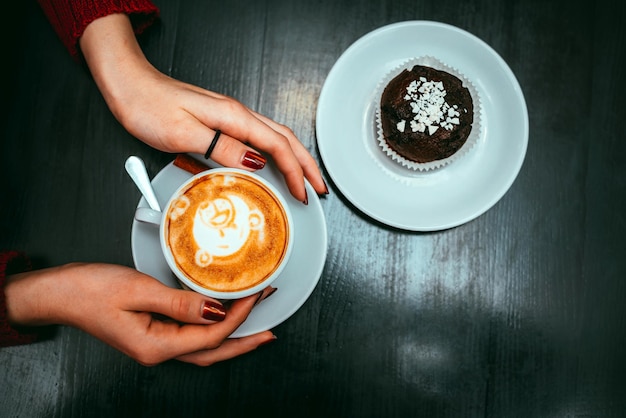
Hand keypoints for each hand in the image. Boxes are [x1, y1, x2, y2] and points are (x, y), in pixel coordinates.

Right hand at [4, 263, 275, 365]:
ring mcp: (154, 345)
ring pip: (203, 348)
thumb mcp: (138, 290)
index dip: (237, 316)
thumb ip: (179, 302)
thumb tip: (214, 309)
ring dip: (231, 337)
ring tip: (255, 325)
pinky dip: (211, 329)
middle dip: (245, 341)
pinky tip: (220, 317)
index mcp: (155, 345)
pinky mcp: (152, 333)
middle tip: (271, 330)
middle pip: (213, 352)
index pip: (210, 335)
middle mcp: (157, 352)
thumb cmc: (89, 290)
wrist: (59, 293)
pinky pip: (190, 336)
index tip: (256, 296)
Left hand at [79, 13, 327, 202]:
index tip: (303, 193)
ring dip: (294, 159)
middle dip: (306, 165)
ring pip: (274, 139)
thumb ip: (222, 147)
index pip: (276, 146)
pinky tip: (272, 165)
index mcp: (233, 117)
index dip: (294, 172)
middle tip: (319, 189)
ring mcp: (230, 117)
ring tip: (304, 180)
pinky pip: (258, 139)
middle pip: (285, 140)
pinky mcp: (221, 122)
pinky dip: (274, 154)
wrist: (129, 86)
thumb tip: (256, 162)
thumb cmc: (149, 106)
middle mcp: (237, 115)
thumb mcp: (184, 131)